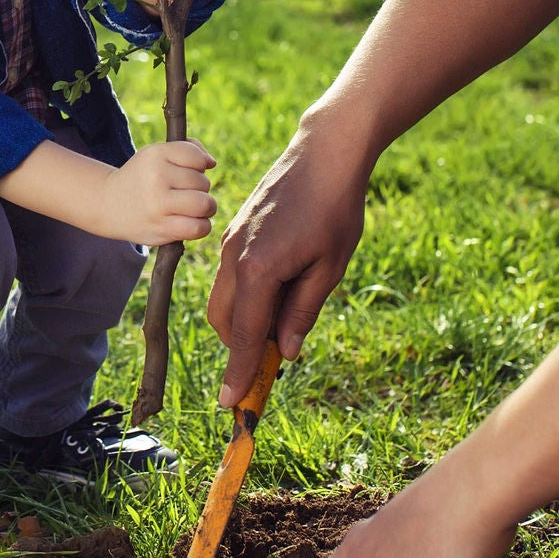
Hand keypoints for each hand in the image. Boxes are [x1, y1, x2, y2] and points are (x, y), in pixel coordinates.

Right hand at [98, 140, 216, 245]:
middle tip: (183, 191)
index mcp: (156, 155)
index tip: (187, 170)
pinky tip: (190, 221)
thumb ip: (187, 149)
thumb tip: (211, 163)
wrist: (108, 204)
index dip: (199, 165)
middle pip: (203, 182)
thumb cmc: (142, 177)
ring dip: (205, 207)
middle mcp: (156, 178)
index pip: (197, 158)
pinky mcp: (161, 229)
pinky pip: (199, 228)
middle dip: (200, 188)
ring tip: (192, 207)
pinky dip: (201, 226)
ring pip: (205, 205)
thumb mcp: (157, 154)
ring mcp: (158, 206)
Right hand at [206, 122, 368, 405]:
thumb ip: (302, 312)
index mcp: (258, 271)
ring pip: (223, 299)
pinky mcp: (235, 233)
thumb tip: (285, 352)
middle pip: (224, 321)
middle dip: (240, 347)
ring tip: (282, 325)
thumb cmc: (335, 209)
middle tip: (272, 362)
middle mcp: (234, 258)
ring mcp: (230, 243)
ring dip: (243, 322)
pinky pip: (231, 278)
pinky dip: (245, 298)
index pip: (244, 335)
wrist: (323, 153)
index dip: (239, 372)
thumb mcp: (329, 269)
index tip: (232, 404)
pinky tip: (278, 294)